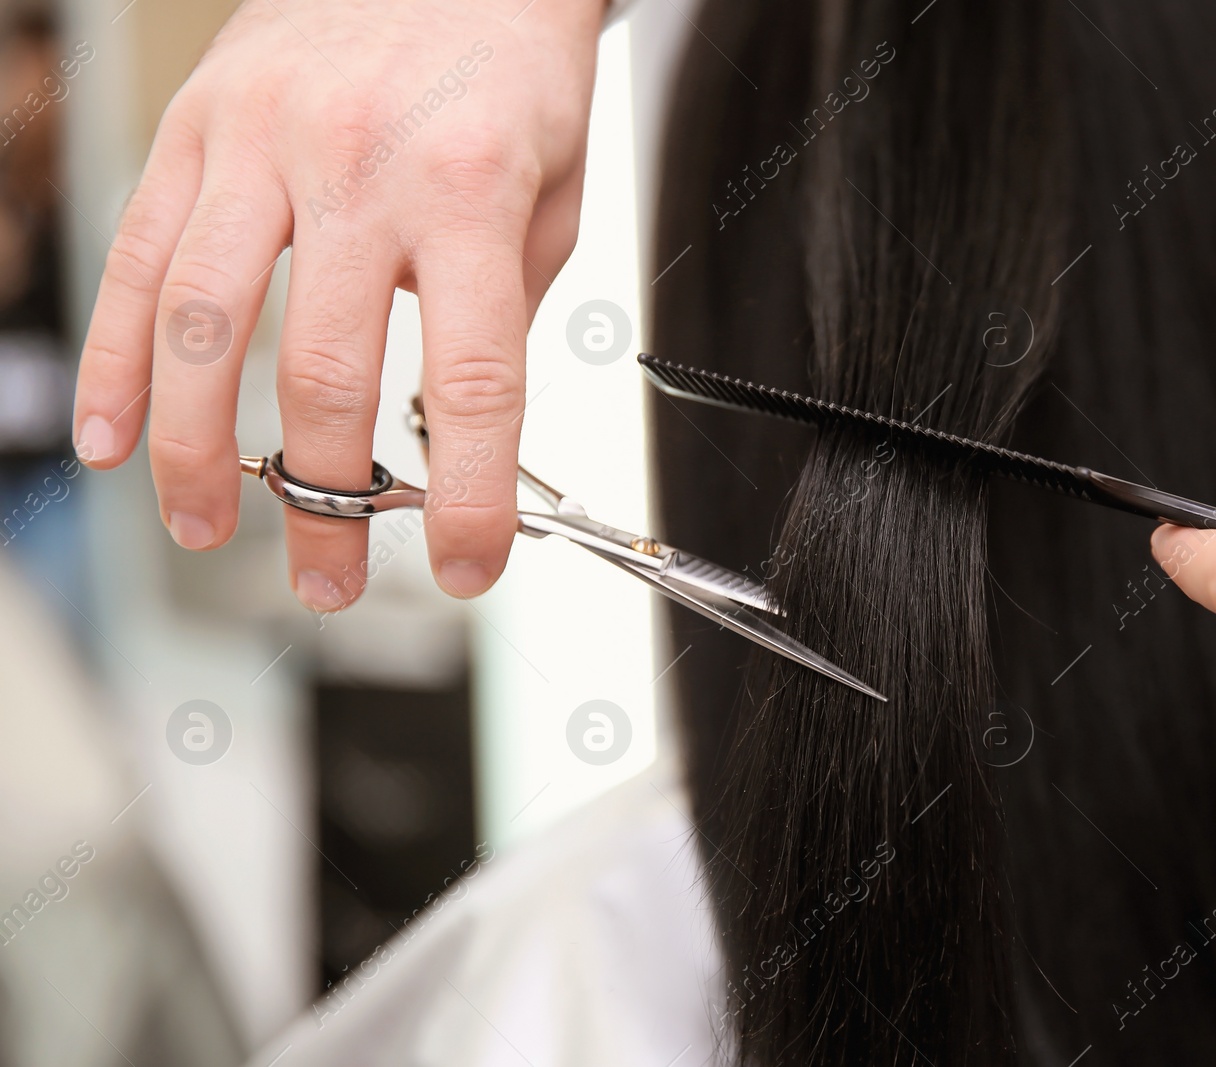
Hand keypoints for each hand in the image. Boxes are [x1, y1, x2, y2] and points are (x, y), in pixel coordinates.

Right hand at [72, 0, 606, 607]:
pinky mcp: (198, 128)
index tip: (470, 563)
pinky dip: (113, 359)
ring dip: (195, 450)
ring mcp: (264, 145)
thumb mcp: (556, 190)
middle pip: (323, 372)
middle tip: (330, 575)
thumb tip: (460, 414)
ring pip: (203, 325)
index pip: (471, 379)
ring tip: (207, 525)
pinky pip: (137, 256)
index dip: (470, 493)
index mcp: (472, 194)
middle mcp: (361, 170)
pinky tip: (107, 435)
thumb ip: (507, 305)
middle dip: (324, 500)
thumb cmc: (508, 61)